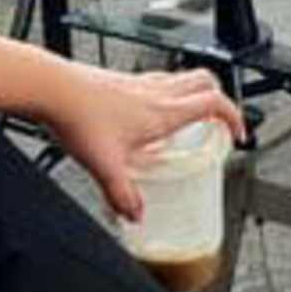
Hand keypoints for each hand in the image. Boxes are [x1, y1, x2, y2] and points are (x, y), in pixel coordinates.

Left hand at [40, 60, 241, 220]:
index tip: (237, 132)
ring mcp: (139, 82)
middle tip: (217, 120)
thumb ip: (122, 194)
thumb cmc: (79, 116)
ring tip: (187, 118)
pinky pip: (156, 80)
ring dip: (194, 93)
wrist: (53, 89)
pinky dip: (165, 93)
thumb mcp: (106, 166)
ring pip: (182, 77)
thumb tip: (135, 214)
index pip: (214, 103)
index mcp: (163, 111)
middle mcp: (156, 91)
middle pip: (206, 81)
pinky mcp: (121, 79)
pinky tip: (145, 115)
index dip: (234, 117)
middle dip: (220, 98)